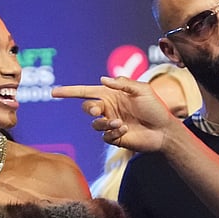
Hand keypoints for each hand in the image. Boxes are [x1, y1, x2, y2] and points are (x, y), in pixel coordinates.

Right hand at [51, 77, 179, 151]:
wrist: (164, 131)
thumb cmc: (155, 108)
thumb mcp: (142, 90)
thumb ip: (123, 83)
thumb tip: (103, 79)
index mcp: (111, 95)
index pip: (86, 92)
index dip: (69, 92)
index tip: (54, 92)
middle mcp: (108, 108)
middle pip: (88, 107)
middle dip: (91, 108)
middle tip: (100, 111)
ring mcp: (110, 123)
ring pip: (94, 123)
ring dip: (105, 122)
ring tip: (120, 123)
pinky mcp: (114, 138)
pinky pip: (104, 135)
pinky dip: (113, 132)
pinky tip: (125, 130)